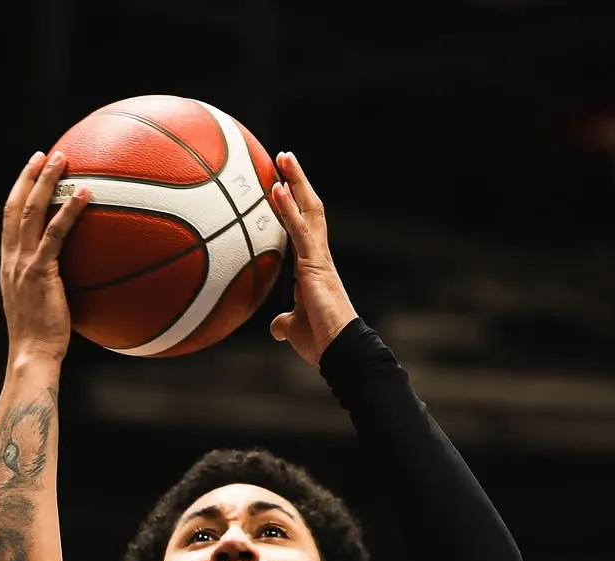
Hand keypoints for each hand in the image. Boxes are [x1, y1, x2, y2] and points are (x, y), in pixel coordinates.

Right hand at [1, 150, 89, 362]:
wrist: (32, 356)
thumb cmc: (42, 340)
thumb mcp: (41, 306)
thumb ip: (50, 286)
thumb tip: (74, 281)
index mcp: (9, 265)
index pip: (9, 220)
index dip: (18, 193)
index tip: (30, 173)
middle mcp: (11, 260)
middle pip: (15, 206)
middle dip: (29, 177)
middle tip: (45, 155)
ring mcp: (23, 264)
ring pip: (31, 211)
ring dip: (47, 181)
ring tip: (63, 159)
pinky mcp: (39, 273)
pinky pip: (56, 235)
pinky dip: (70, 211)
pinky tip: (86, 194)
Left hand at [268, 151, 358, 364]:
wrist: (338, 350)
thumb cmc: (320, 342)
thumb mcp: (294, 329)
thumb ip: (285, 322)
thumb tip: (276, 327)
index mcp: (312, 267)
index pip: (302, 227)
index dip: (292, 205)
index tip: (280, 184)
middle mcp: (318, 256)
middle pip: (310, 209)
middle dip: (297, 181)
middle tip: (283, 157)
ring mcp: (319, 258)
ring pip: (309, 210)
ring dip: (296, 181)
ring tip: (283, 157)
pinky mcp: (316, 264)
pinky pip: (300, 230)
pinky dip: (288, 209)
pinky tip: (276, 189)